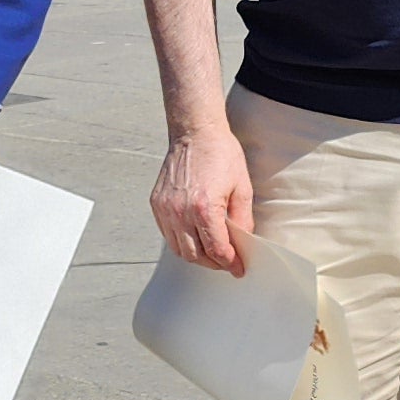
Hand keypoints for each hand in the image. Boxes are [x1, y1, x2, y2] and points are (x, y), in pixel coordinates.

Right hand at [150, 125, 254, 273]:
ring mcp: (166, 209)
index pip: (217, 249)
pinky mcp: (157, 204)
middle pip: (196, 255)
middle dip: (214, 263)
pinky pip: (168, 234)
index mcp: (204, 208)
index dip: (230, 263)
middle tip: (227, 261)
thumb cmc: (220, 154)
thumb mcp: (242, 188)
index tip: (238, 268)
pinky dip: (182, 241)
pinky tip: (195, 236)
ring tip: (212, 251)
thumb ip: (243, 220)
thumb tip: (242, 243)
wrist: (195, 132)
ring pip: (179, 249)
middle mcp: (180, 211)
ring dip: (197, 255)